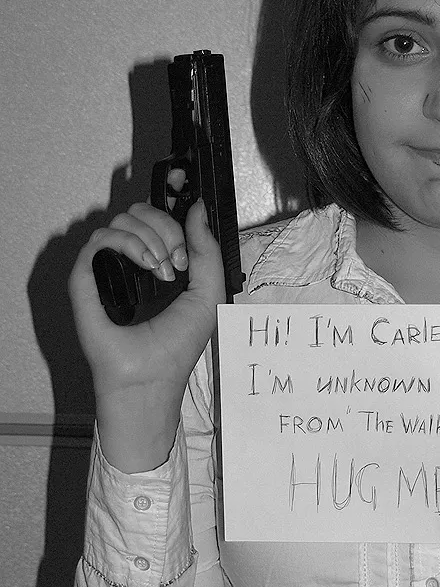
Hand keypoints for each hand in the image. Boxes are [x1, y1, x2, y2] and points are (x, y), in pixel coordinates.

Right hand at [69, 195, 224, 470]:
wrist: (152, 379)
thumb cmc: (177, 345)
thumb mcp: (208, 294)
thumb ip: (208, 251)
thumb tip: (196, 207)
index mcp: (153, 262)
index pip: (155, 218)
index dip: (173, 218)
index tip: (188, 248)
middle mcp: (126, 262)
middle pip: (138, 212)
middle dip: (165, 227)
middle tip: (178, 261)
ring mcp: (104, 269)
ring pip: (120, 221)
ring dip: (150, 238)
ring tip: (163, 271)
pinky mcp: (84, 280)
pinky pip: (100, 240)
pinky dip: (128, 244)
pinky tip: (147, 266)